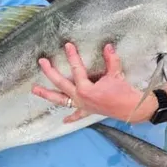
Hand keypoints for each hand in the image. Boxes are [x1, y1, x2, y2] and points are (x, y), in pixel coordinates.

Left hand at [32, 43, 151, 123]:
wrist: (132, 109)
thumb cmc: (123, 92)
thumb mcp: (116, 73)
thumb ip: (111, 59)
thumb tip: (108, 46)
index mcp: (85, 89)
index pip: (76, 69)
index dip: (72, 56)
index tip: (67, 46)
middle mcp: (80, 98)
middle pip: (61, 84)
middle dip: (50, 72)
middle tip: (42, 62)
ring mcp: (82, 106)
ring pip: (61, 100)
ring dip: (47, 95)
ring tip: (35, 90)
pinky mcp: (88, 112)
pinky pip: (77, 116)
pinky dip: (70, 118)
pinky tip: (64, 121)